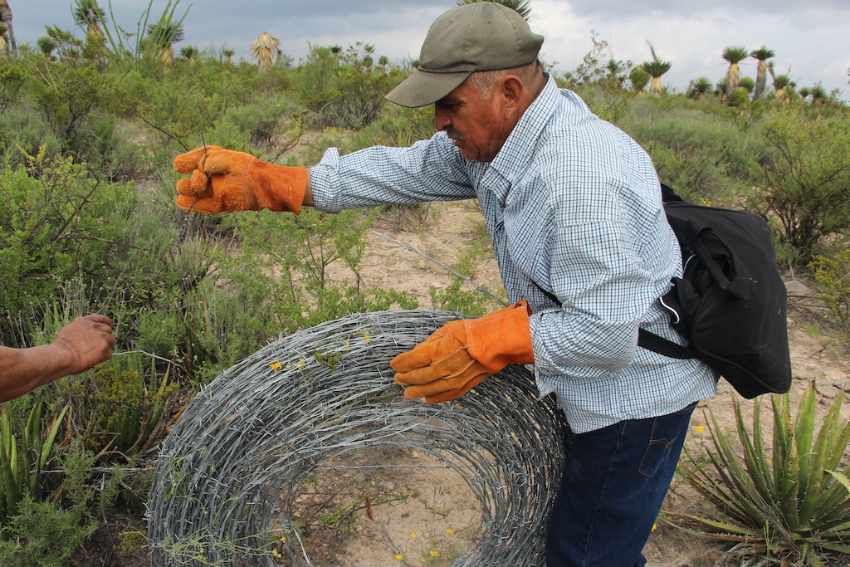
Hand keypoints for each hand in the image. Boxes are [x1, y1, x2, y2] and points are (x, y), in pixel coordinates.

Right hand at [51, 315, 115, 374]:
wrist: (61, 355)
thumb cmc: (60, 348)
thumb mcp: (69, 331)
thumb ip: (82, 329)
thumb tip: (88, 333)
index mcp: (86, 321)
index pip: (103, 319)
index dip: (106, 324)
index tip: (106, 329)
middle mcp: (95, 326)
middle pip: (108, 330)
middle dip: (104, 337)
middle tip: (96, 347)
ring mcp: (101, 336)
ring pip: (111, 341)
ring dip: (105, 347)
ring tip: (93, 354)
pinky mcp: (104, 347)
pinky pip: (109, 353)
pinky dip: (103, 357)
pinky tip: (93, 360)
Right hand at [173, 146, 307, 213]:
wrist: (260, 184)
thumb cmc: (243, 167)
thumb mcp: (219, 158)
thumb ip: (201, 161)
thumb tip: (188, 170)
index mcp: (213, 161)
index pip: (190, 161)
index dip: (185, 162)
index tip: (181, 165)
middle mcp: (212, 176)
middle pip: (189, 179)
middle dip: (192, 178)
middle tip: (203, 178)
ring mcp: (214, 191)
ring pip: (190, 192)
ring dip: (190, 189)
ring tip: (201, 186)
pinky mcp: (219, 205)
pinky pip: (200, 206)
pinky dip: (190, 204)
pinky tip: (181, 200)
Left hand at [391, 301, 532, 402]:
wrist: (492, 344)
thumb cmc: (469, 333)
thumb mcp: (445, 331)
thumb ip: (429, 343)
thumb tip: (417, 352)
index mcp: (434, 352)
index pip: (410, 360)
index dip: (400, 363)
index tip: (393, 364)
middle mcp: (440, 368)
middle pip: (417, 377)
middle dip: (405, 378)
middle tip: (398, 380)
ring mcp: (452, 379)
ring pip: (429, 389)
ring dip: (416, 392)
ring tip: (407, 394)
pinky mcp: (462, 385)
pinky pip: (445, 395)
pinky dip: (435, 398)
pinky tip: (427, 399)